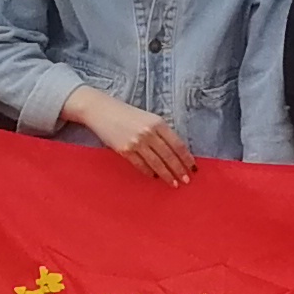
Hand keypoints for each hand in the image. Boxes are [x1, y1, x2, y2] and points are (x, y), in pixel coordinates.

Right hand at [71, 90, 196, 185]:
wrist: (101, 110)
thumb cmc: (126, 114)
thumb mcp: (148, 118)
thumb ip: (161, 132)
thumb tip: (174, 151)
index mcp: (158, 123)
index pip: (177, 144)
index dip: (186, 158)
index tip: (193, 168)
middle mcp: (149, 133)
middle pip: (169, 156)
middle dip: (179, 169)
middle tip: (186, 180)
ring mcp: (136, 142)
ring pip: (156, 163)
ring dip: (166, 175)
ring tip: (174, 183)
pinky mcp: (124, 150)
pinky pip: (140, 165)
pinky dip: (148, 172)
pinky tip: (154, 177)